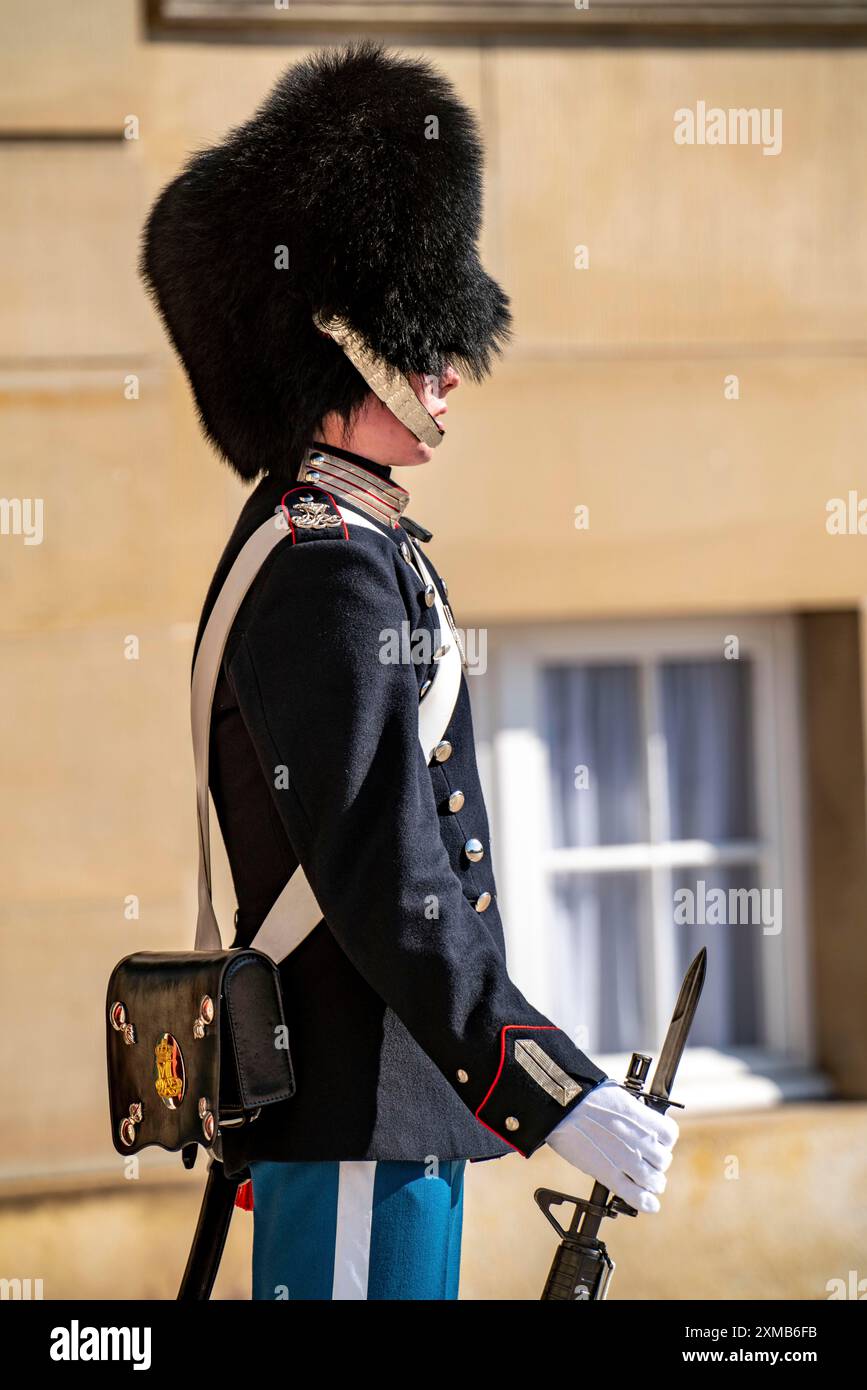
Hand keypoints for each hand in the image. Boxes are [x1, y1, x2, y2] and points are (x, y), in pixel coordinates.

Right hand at [546, 1079, 678, 1212]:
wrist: (563, 1107)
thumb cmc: (587, 1097)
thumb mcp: (620, 1097)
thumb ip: (635, 1114)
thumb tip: (641, 1124)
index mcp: (641, 1118)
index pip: (670, 1135)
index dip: (664, 1141)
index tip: (656, 1142)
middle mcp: (638, 1139)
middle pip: (663, 1161)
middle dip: (656, 1163)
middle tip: (646, 1162)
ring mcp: (625, 1159)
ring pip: (654, 1181)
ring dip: (652, 1183)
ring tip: (644, 1181)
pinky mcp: (609, 1174)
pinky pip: (635, 1195)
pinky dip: (644, 1202)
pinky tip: (649, 1204)